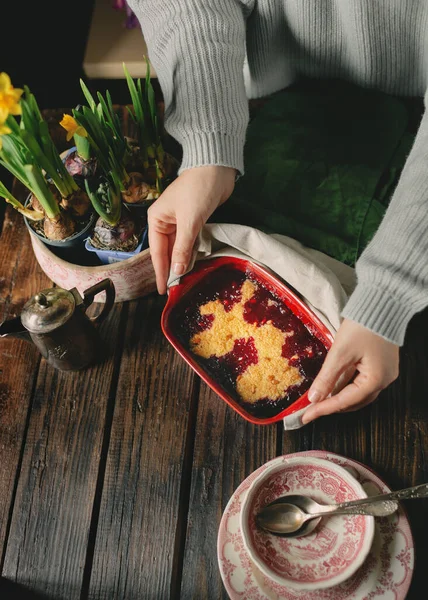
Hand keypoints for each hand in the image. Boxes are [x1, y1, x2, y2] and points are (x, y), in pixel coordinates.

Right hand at [148, 165, 235, 293]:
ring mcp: (180, 222)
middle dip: (171, 270)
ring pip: (178, 249)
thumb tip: (177, 272)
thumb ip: (183, 248)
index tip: (162, 291)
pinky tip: (192, 267)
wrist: (217, 167)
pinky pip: (189, 243)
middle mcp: (165, 222)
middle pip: (166, 252)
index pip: (157, 252)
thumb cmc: (198, 190)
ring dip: (181, 264)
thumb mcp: (189, 221)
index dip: (161, 272)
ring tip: (183, 284)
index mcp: (156, 220)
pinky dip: (190, 254)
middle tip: (175, 291)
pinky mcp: (194, 221)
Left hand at [301, 319, 398, 423]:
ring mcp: (384, 373)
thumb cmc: (363, 326)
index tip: (305, 416)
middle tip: (310, 409)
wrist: (382, 304)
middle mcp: (383, 381)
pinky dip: (346, 385)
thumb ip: (327, 377)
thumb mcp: (340, 352)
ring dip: (338, 396)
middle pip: (353, 402)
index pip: (344, 402)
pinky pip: (361, 382)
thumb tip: (314, 398)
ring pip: (357, 393)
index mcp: (375, 380)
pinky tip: (332, 384)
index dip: (323, 409)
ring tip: (318, 399)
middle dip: (331, 406)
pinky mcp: (381, 365)